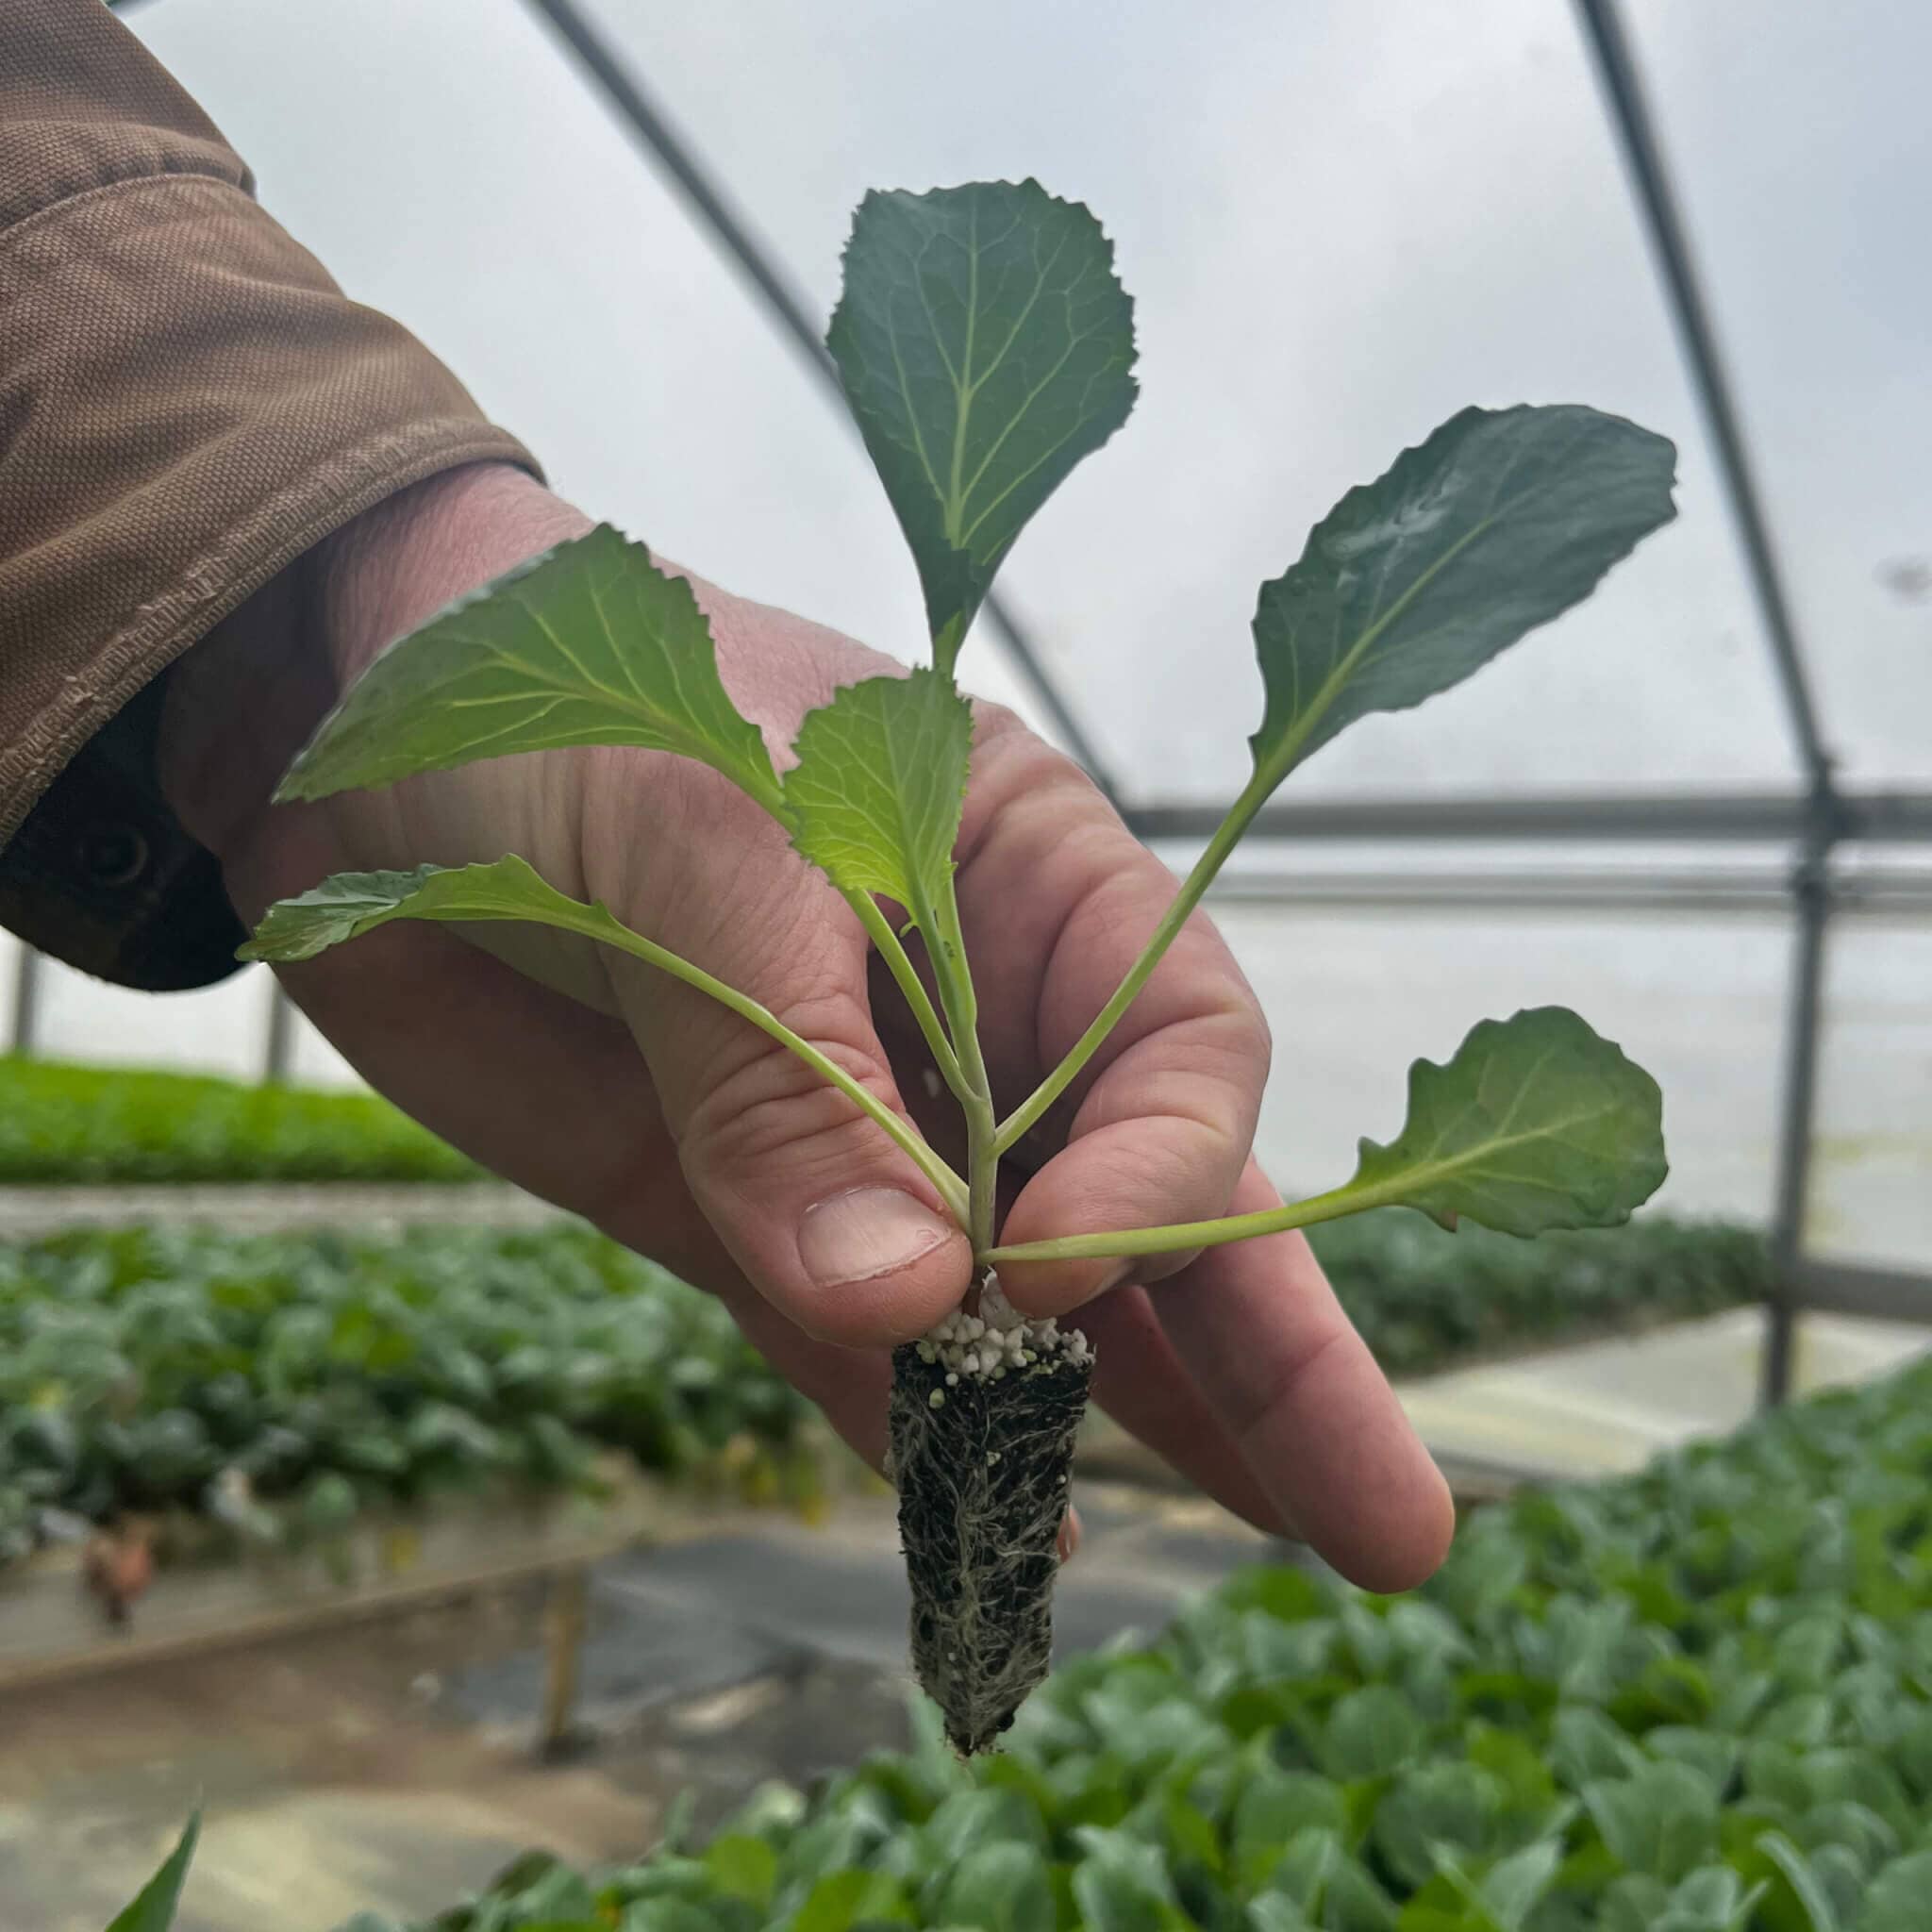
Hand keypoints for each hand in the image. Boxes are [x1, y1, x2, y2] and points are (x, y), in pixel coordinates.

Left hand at [161, 463, 1453, 1591]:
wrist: (352, 742)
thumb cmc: (563, 704)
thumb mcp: (700, 848)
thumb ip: (798, 1075)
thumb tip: (908, 1302)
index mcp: (1023, 868)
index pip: (1171, 1045)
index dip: (1156, 1171)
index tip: (1055, 1266)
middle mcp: (976, 1009)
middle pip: (1159, 1197)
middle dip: (1269, 1353)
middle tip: (1390, 1528)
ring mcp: (865, 1123)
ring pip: (1022, 1296)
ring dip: (1116, 1422)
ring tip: (1261, 1548)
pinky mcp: (748, 1207)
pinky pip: (861, 1343)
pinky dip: (923, 1437)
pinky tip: (999, 1533)